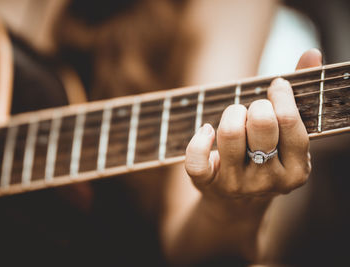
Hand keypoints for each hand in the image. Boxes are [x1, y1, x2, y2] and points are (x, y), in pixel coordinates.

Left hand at [185, 49, 321, 199]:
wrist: (236, 203)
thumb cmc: (265, 156)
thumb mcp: (286, 136)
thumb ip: (299, 96)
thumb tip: (312, 54)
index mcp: (296, 170)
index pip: (289, 121)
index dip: (281, 95)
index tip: (276, 86)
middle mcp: (268, 181)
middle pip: (261, 124)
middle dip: (257, 105)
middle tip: (255, 108)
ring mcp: (237, 184)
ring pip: (230, 134)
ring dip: (231, 114)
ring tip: (235, 116)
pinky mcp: (208, 184)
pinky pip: (197, 159)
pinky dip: (199, 138)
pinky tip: (206, 130)